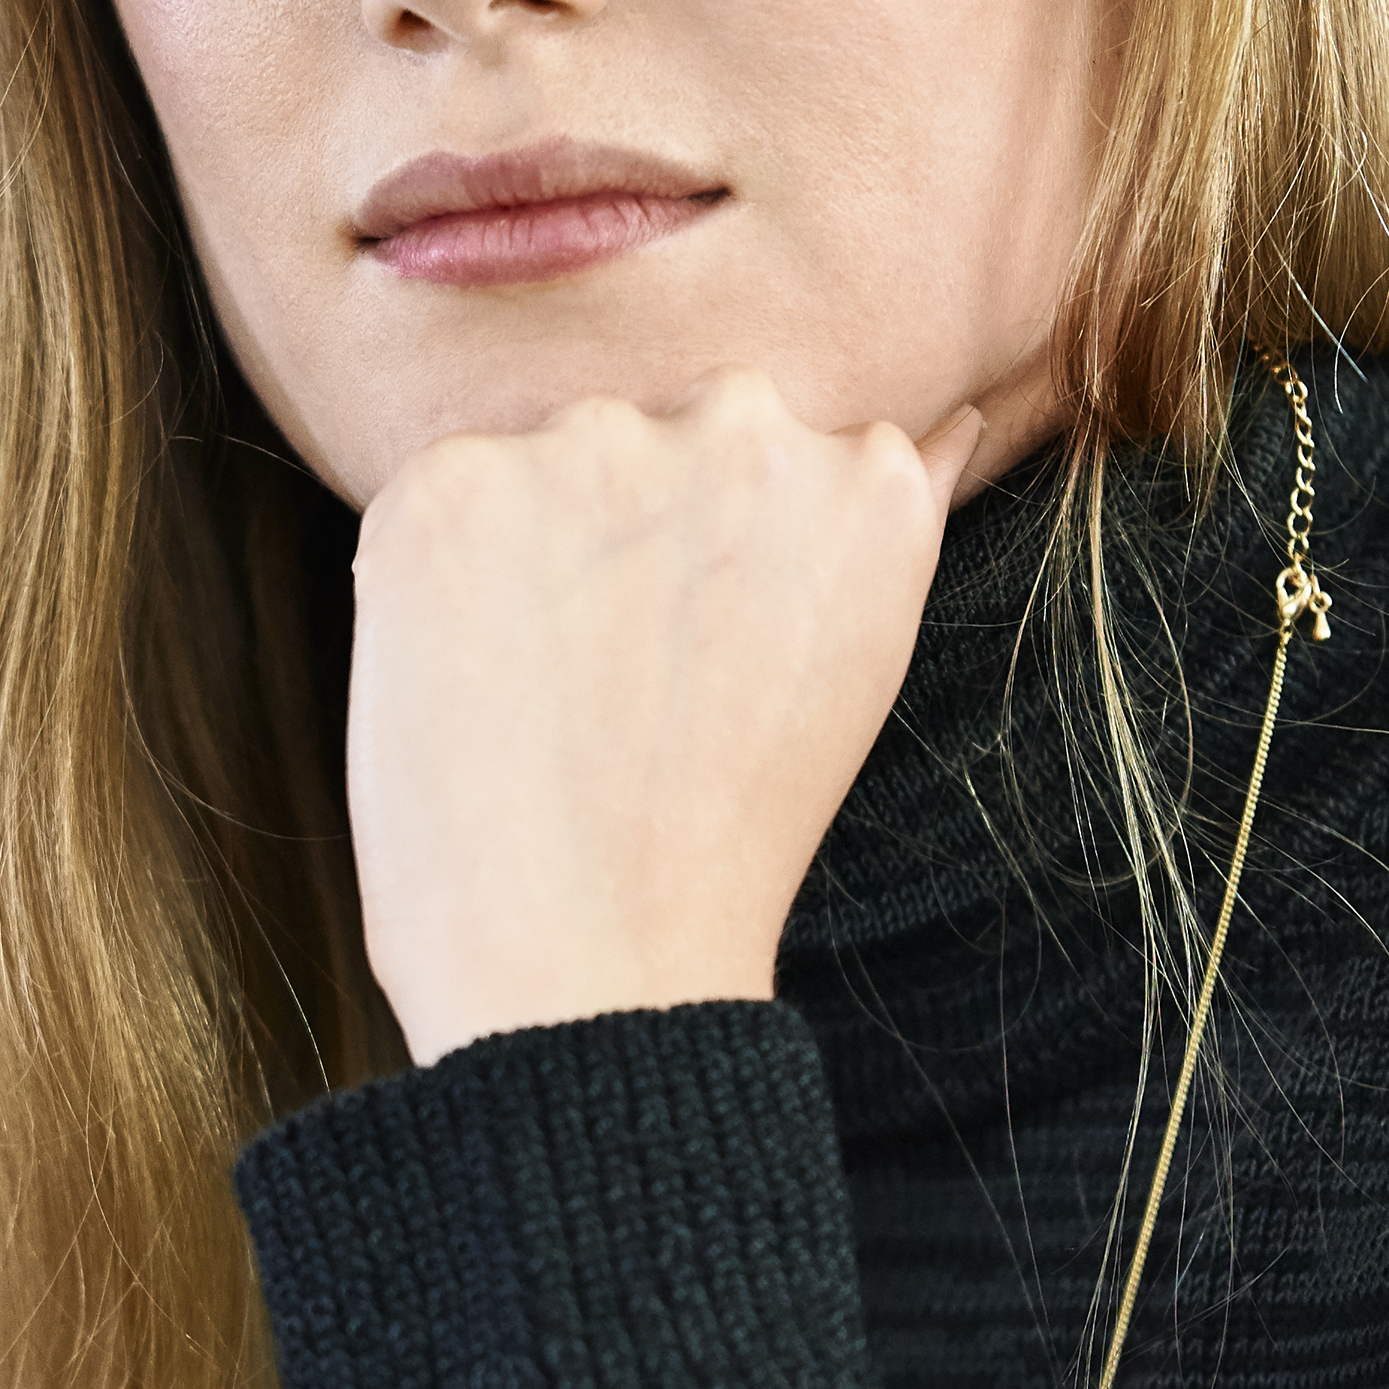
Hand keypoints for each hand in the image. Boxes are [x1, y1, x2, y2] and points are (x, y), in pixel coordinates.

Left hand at [345, 370, 985, 1062]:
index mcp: (863, 475)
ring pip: (548, 460)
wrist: (592, 968)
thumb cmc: (724, 840)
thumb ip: (886, 516)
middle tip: (613, 686)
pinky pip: (438, 499)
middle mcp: (742, 424)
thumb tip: (954, 420)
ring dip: (529, 547)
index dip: (708, 561)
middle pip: (658, 435)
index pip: (766, 448)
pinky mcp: (454, 483)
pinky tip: (471, 687)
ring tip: (542, 698)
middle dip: (626, 530)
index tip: (692, 659)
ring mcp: (595, 444)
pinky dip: (434, 584)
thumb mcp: (857, 660)